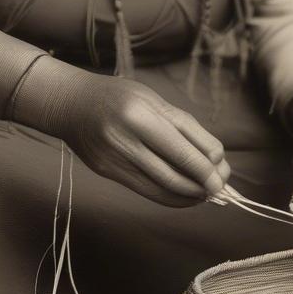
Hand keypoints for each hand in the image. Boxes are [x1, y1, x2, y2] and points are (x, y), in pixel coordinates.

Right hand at [15, 59, 230, 207]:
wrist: (70, 104)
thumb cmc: (118, 96)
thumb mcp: (154, 100)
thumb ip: (185, 128)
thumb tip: (215, 159)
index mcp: (139, 116)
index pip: (181, 152)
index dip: (206, 171)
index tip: (223, 179)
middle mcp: (125, 141)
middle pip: (173, 176)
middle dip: (201, 187)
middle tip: (219, 188)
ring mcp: (114, 161)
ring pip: (161, 190)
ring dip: (188, 196)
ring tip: (205, 193)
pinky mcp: (108, 174)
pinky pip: (146, 192)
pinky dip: (170, 197)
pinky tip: (183, 194)